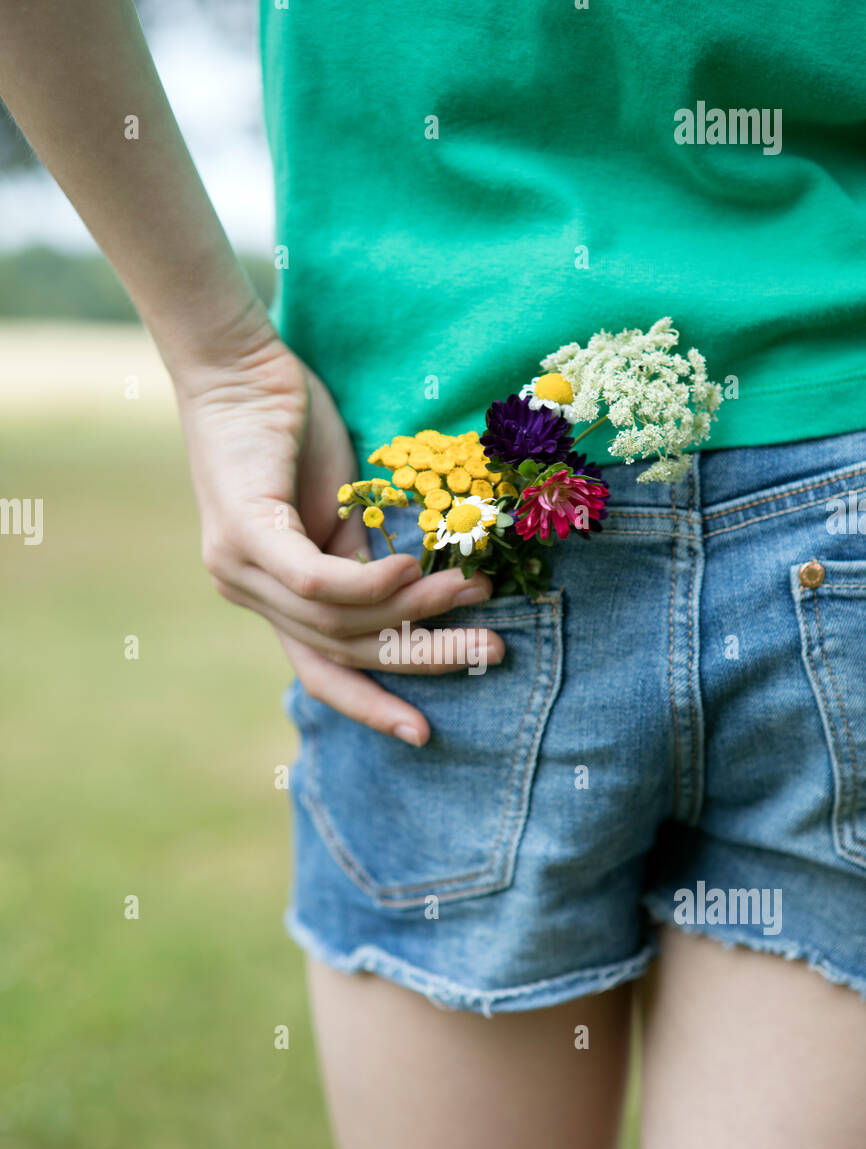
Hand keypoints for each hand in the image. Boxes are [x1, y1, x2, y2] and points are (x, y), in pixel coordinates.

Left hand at [173, 326, 503, 745]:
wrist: (238, 365)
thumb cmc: (292, 431)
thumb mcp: (342, 511)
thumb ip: (366, 562)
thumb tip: (422, 600)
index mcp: (272, 596)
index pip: (323, 671)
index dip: (373, 706)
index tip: (423, 733)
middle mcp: (248, 593)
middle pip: (344, 651)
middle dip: (422, 659)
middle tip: (490, 651)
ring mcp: (239, 569)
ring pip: (338, 619)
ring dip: (412, 611)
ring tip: (469, 591)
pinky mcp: (243, 532)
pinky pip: (314, 582)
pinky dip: (369, 584)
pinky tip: (413, 570)